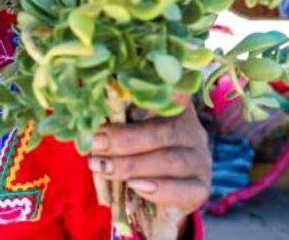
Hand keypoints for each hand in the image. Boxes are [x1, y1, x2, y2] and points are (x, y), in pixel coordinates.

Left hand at [88, 101, 210, 216]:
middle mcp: (191, 129)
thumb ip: (115, 120)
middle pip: (162, 131)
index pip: (164, 94)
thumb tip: (87, 120)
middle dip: (123, 139)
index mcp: (173, 107)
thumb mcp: (126, 130)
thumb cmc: (136, 152)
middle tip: (95, 143)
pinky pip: (183, 189)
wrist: (158, 194)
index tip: (112, 97)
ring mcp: (199, 159)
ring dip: (131, 165)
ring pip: (170, 160)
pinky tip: (134, 186)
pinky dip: (157, 189)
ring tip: (102, 167)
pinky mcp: (200, 187)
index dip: (142, 96)